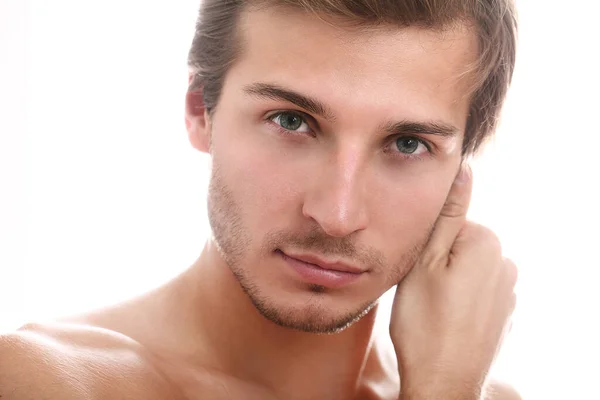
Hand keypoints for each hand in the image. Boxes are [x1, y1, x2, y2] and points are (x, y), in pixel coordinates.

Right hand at [390, 165, 516, 399]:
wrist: (444, 381)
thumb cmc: (425, 323)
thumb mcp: (425, 262)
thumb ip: (446, 215)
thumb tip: (463, 170)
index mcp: (486, 243)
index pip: (448, 224)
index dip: (425, 244)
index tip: (416, 268)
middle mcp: (505, 263)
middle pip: (458, 245)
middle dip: (437, 261)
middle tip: (420, 289)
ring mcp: (507, 290)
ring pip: (464, 269)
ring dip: (447, 280)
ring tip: (430, 307)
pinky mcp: (503, 312)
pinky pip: (475, 291)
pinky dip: (459, 300)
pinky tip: (445, 320)